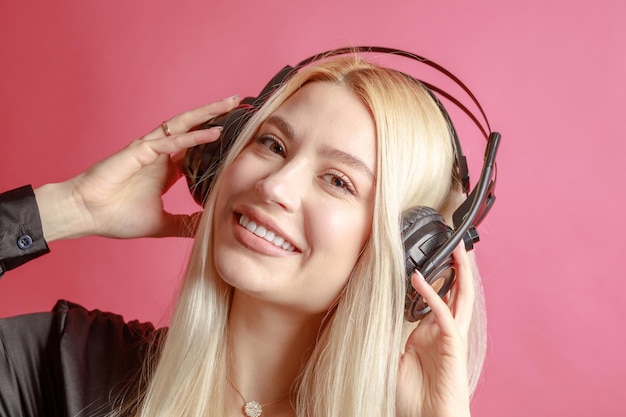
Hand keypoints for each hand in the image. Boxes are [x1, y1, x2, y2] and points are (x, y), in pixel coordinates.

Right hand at [34, 95, 239, 240]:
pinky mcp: (139, 152)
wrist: (84, 214)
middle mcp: (160, 154)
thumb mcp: (161, 224)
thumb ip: (183, 223)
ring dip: (208, 114)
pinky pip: (171, 142)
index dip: (216, 140)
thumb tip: (205, 227)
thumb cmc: (115, 217)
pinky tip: (213, 132)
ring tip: (230, 103)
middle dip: (217, 115)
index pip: (197, 149)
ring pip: (183, 126)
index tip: (240, 134)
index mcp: (166, 170)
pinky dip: (192, 137)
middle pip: (193, 128)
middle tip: (240, 103)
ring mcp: (150, 150)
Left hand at [396, 244, 474, 416]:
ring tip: (456, 249)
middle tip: (454, 244)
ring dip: (459, 272)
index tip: (423, 259)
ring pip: (461, 298)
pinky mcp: (454, 348)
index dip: (434, 279)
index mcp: (431, 335)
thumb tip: (375, 317)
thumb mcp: (392, 361)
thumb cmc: (413, 399)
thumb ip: (389, 337)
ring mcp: (451, 338)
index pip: (437, 299)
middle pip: (457, 292)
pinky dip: (433, 296)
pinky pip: (444, 316)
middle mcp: (444, 332)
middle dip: (458, 268)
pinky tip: (421, 279)